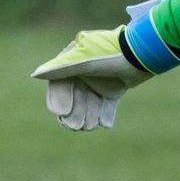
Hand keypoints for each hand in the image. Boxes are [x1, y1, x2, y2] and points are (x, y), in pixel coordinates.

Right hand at [32, 26, 151, 131]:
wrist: (144, 54)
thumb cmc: (112, 54)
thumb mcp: (84, 61)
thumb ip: (61, 68)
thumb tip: (35, 75)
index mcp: (73, 60)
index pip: (58, 83)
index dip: (59, 100)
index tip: (63, 113)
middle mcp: (84, 71)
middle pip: (73, 97)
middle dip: (76, 112)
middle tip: (78, 126)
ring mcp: (100, 81)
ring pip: (89, 104)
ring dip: (89, 116)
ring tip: (92, 126)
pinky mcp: (114, 89)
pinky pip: (105, 106)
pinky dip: (105, 116)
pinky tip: (106, 124)